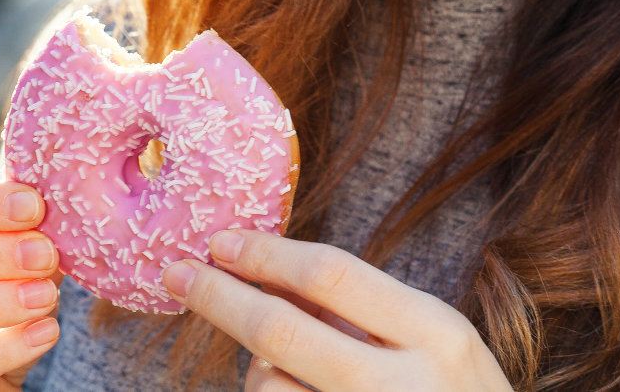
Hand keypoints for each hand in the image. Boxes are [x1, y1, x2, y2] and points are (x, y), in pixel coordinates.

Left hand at [161, 230, 514, 391]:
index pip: (332, 275)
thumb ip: (373, 315)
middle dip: (219, 298)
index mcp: (438, 335)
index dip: (266, 254)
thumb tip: (273, 277)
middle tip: (177, 275)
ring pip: (270, 387)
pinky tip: (294, 389)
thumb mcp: (442, 346)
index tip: (221, 242)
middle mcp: (404, 386)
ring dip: (259, 375)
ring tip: (294, 376)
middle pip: (282, 330)